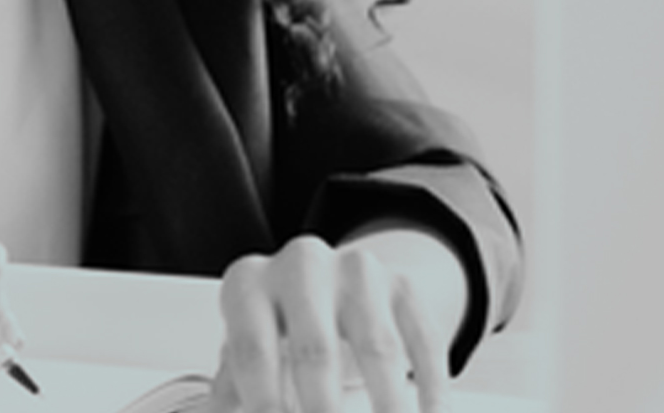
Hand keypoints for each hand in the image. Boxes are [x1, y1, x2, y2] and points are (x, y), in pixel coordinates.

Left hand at [208, 228, 464, 412]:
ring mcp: (355, 270)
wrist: (329, 285)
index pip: (252, 352)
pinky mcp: (402, 285)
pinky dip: (430, 389)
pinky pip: (423, 342)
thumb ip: (234, 393)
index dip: (266, 405)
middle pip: (315, 351)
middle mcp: (299, 265)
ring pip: (378, 349)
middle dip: (324, 411)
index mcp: (248, 284)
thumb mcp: (245, 353)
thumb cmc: (276, 331)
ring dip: (388, 409)